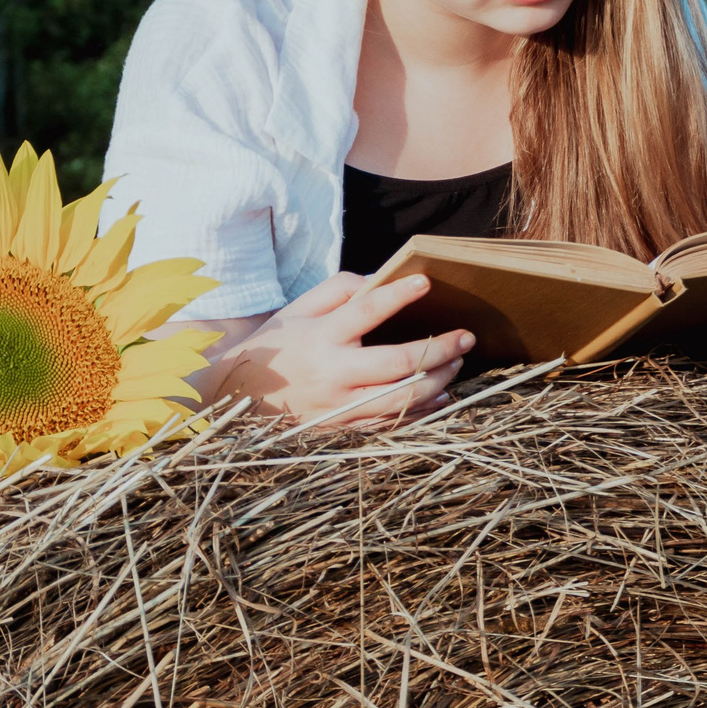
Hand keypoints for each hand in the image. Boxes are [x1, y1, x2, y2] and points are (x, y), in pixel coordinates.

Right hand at [207, 272, 473, 423]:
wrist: (240, 393)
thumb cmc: (279, 343)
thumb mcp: (299, 308)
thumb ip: (339, 289)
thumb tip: (380, 280)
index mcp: (321, 336)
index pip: (366, 311)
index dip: (397, 295)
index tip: (425, 282)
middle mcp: (332, 373)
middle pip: (397, 364)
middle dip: (439, 349)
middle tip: (466, 336)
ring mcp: (338, 405)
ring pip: (400, 399)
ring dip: (438, 382)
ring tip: (458, 364)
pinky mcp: (342, 427)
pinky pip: (390, 421)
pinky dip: (420, 409)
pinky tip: (442, 395)